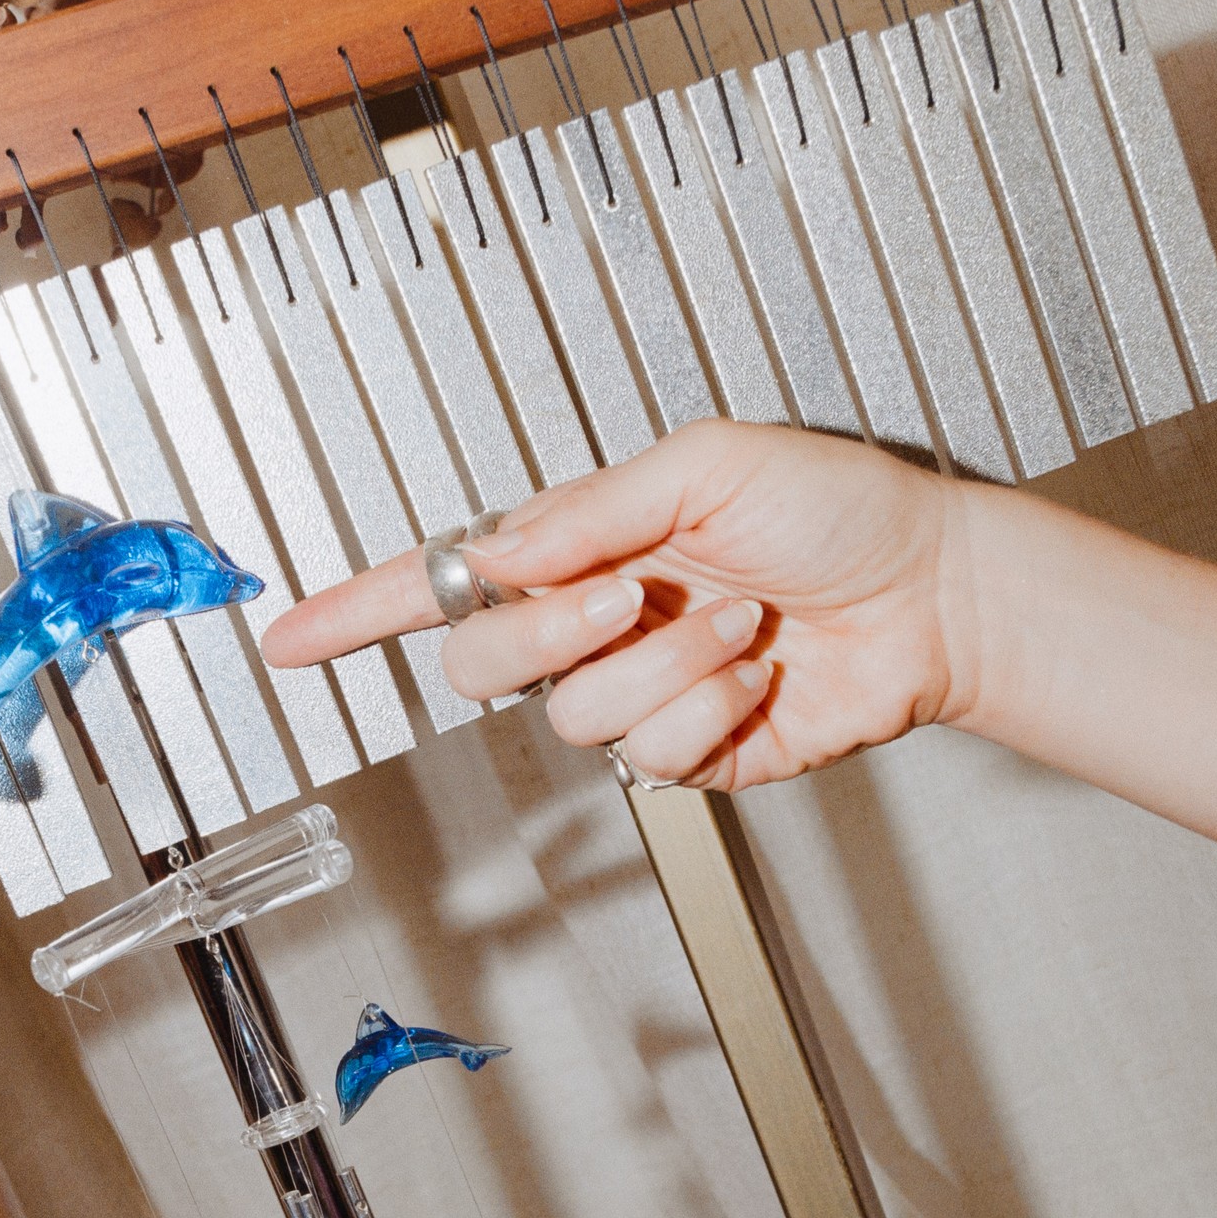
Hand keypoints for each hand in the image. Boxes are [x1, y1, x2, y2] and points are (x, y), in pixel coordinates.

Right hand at [258, 421, 963, 791]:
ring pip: (573, 715)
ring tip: (739, 623)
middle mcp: (592, 623)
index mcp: (578, 545)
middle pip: (481, 663)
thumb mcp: (705, 464)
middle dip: (550, 633)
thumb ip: (588, 510)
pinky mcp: (686, 753)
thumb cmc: (839, 506)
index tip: (288, 639)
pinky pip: (653, 751)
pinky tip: (756, 674)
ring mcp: (635, 692)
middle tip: (632, 596)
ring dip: (666, 664)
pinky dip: (713, 707)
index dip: (357, 614)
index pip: (440, 581)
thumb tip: (502, 549)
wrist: (928, 591)